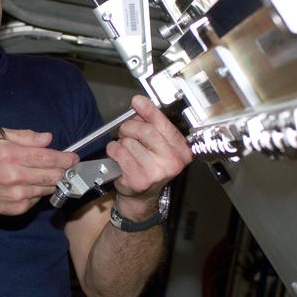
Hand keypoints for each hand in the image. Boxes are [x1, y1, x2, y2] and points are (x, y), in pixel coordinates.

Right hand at [0, 129, 79, 217]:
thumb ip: (23, 136)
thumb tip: (47, 139)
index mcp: (10, 155)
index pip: (47, 157)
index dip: (65, 158)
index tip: (73, 157)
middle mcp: (15, 176)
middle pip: (53, 175)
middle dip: (64, 170)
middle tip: (67, 165)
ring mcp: (18, 195)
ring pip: (49, 188)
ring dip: (51, 180)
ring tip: (45, 173)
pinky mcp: (18, 208)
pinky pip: (38, 198)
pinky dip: (38, 190)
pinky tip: (28, 184)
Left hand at [106, 95, 192, 214]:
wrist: (142, 195)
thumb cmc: (150, 166)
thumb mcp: (157, 144)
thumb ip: (151, 124)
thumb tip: (139, 105)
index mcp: (181, 151)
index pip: (164, 125)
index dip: (149, 111)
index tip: (138, 101)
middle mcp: (172, 162)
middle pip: (145, 131)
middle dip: (130, 127)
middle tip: (126, 130)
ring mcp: (155, 172)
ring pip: (129, 142)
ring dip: (121, 142)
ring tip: (126, 150)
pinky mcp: (138, 179)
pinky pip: (119, 153)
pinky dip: (114, 151)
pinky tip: (119, 158)